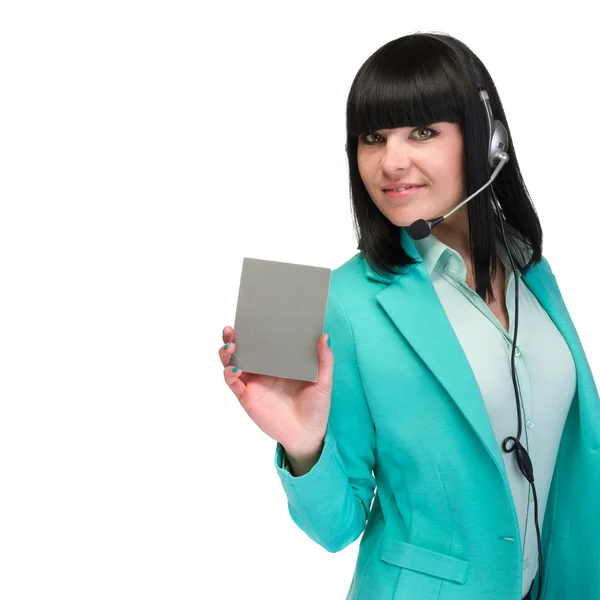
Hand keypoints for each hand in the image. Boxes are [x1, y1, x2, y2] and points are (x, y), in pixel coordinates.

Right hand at [219, 326, 333, 456]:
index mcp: (279, 361)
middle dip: (233, 337)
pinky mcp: (247, 396)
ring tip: (231, 346)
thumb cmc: (316, 406)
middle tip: (231, 329)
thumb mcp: (324, 381)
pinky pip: (233, 383)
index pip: (263, 340)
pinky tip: (234, 369)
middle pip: (242, 348)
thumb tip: (325, 336)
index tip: (251, 316)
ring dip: (227, 353)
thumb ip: (324, 360)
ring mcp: (253, 382)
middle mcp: (263, 369)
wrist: (307, 433)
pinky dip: (230, 374)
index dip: (254, 328)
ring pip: (232, 362)